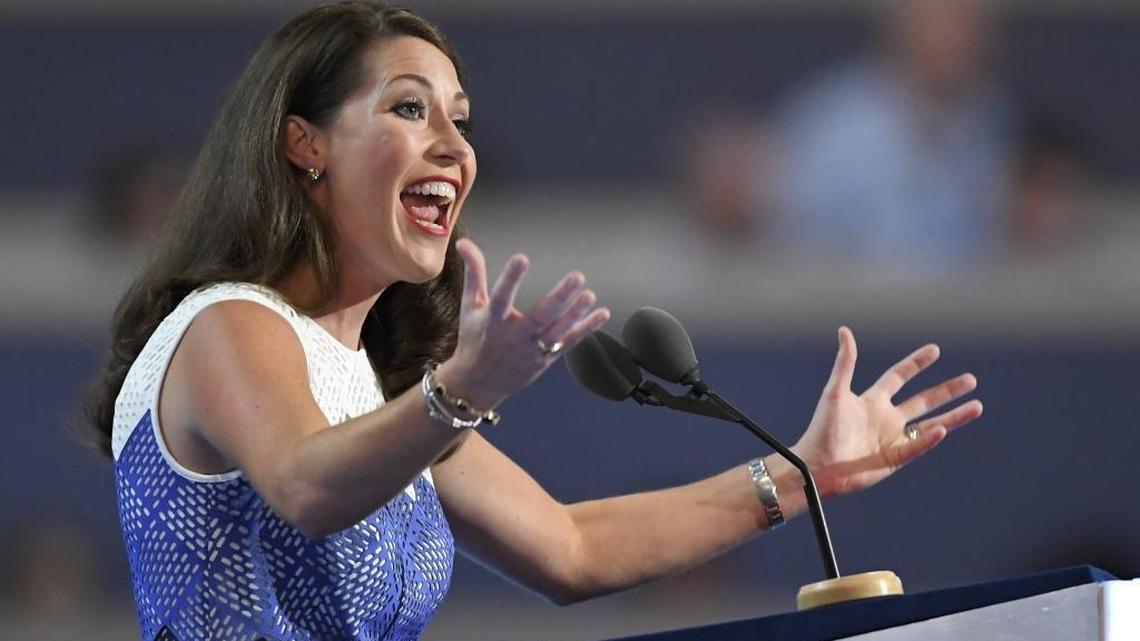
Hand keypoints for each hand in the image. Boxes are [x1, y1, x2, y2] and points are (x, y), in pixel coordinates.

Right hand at [437, 238, 609, 409]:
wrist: (477, 383)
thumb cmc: (474, 338)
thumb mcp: (470, 305)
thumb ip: (474, 272)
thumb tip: (464, 242)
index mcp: (493, 320)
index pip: (501, 296)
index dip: (510, 278)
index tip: (522, 258)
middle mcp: (514, 336)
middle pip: (539, 316)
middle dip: (559, 297)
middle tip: (577, 276)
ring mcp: (531, 350)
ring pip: (557, 331)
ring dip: (575, 313)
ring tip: (590, 295)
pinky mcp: (544, 360)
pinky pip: (568, 343)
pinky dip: (586, 329)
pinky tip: (601, 314)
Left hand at [791, 327, 982, 498]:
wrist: (817, 466)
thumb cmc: (822, 429)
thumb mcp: (835, 392)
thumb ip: (845, 363)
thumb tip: (844, 330)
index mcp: (873, 400)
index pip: (899, 376)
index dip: (916, 363)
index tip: (935, 350)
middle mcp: (886, 418)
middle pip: (923, 400)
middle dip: (947, 390)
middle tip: (971, 379)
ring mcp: (893, 439)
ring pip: (931, 425)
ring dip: (954, 416)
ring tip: (977, 406)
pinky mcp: (895, 459)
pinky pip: (917, 447)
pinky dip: (930, 439)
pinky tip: (944, 429)